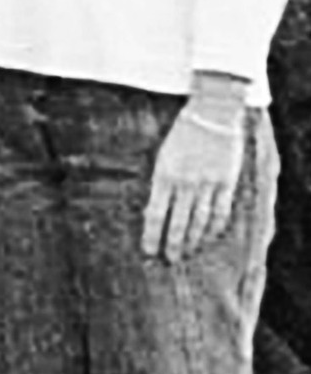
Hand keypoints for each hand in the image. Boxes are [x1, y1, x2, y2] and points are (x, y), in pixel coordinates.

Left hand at [141, 103, 243, 261]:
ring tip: (186, 253)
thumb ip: (161, 181)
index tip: (148, 250)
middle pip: (177, 222)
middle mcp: (184, 182)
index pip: (155, 213)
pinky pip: (220, 211)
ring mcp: (206, 183)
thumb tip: (155, 208)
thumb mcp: (163, 155)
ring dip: (192, 239)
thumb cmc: (182, 134)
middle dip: (172, 243)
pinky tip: (208, 236)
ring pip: (199, 220)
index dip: (151, 234)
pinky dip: (214, 227)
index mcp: (163, 175)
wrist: (212, 114)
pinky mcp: (225, 182)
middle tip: (169, 260)